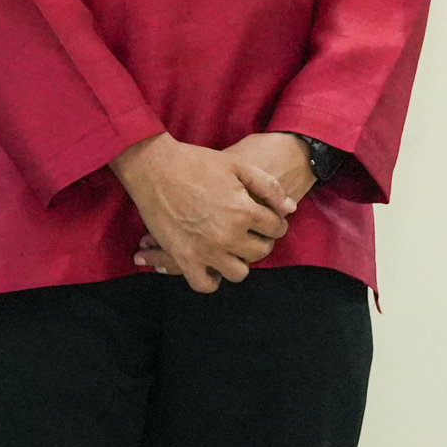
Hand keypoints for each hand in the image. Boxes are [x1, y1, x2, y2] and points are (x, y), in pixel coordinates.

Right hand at [113, 132, 298, 290]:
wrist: (155, 168)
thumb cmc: (198, 163)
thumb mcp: (239, 165)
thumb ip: (269, 187)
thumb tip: (290, 208)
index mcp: (244, 211)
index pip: (276, 228)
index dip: (276, 223)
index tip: (269, 220)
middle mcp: (228, 235)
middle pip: (260, 251)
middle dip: (262, 241)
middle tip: (254, 233)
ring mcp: (206, 250)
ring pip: (238, 273)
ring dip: (240, 261)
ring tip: (235, 248)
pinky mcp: (184, 258)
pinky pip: (205, 284)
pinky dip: (212, 279)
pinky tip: (214, 265)